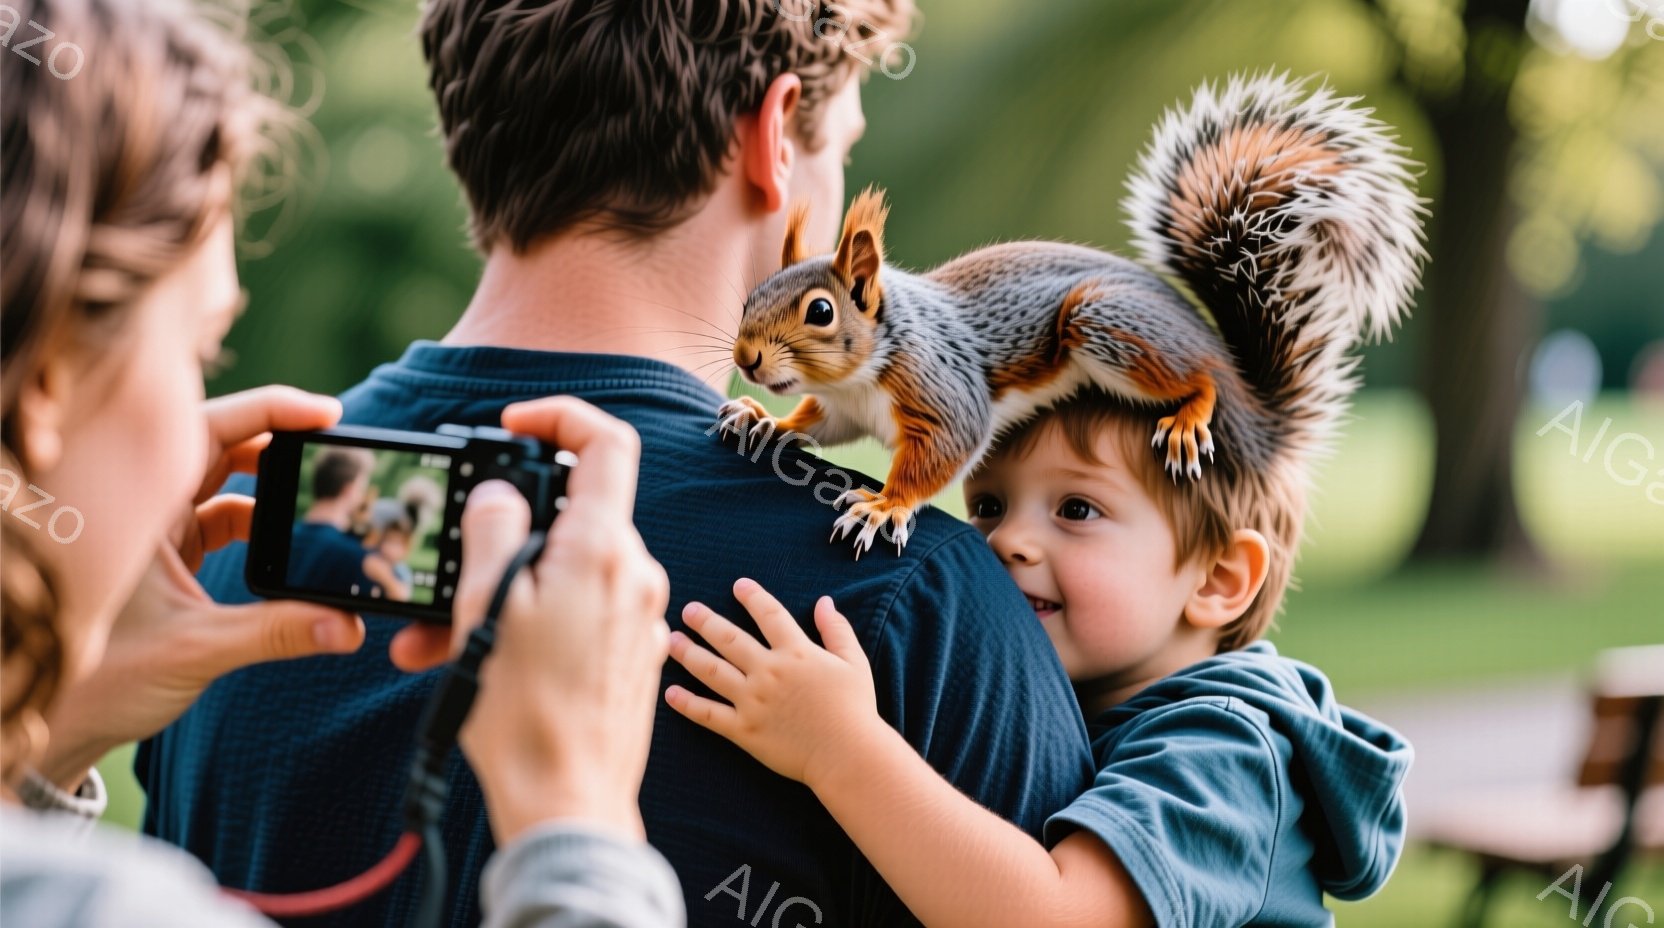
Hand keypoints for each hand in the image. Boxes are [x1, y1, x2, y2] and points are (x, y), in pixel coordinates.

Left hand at [38, 387, 365, 789]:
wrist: (62, 725)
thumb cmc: (99, 682)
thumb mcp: (196, 649)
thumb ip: (277, 631)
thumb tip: (347, 625)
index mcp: (141, 507)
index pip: (211, 428)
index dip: (272, 411)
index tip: (327, 415)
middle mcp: (146, 508)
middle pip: (222, 445)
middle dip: (281, 444)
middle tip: (334, 450)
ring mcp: (157, 531)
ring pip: (225, 485)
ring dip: (272, 490)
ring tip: (319, 498)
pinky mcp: (170, 557)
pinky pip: (222, 520)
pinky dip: (259, 526)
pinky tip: (289, 545)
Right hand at [393, 397, 670, 844]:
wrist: (568, 802)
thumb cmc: (525, 712)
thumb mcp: (486, 604)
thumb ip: (492, 529)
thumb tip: (500, 493)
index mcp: (603, 548)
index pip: (606, 442)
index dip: (560, 417)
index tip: (514, 426)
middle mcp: (633, 573)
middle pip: (569, 515)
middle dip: (500, 533)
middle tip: (444, 565)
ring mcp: (637, 614)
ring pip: (561, 572)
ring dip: (498, 590)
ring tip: (433, 638)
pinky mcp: (630, 649)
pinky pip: (575, 613)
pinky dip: (525, 621)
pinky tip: (475, 659)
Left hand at [664, 578, 879, 788]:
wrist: (847, 754)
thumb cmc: (855, 708)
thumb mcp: (854, 662)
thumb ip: (837, 630)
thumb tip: (824, 601)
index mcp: (796, 653)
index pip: (769, 615)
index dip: (753, 597)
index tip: (739, 586)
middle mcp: (769, 672)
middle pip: (730, 639)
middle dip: (706, 621)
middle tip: (689, 610)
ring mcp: (753, 701)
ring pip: (712, 671)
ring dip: (689, 654)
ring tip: (672, 641)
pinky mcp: (744, 730)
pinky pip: (709, 714)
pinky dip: (687, 704)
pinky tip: (670, 693)